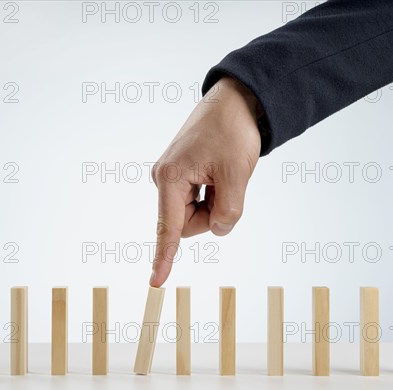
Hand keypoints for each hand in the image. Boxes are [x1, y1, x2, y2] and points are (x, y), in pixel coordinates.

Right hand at [149, 76, 260, 286]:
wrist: (234, 102)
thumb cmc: (232, 132)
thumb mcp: (237, 174)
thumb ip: (229, 211)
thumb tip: (219, 228)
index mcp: (171, 178)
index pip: (169, 228)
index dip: (164, 257)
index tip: (155, 283)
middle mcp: (164, 179)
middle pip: (188, 224)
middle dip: (212, 214)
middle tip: (228, 183)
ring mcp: (171, 177)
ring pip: (194, 213)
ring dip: (214, 203)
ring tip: (223, 173)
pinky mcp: (180, 175)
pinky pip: (196, 200)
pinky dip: (212, 195)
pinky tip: (218, 173)